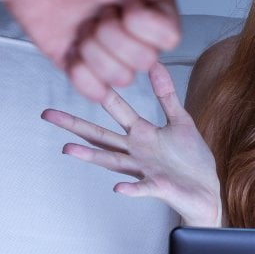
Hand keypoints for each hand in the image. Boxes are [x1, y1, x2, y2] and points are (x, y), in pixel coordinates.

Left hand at [0, 0, 220, 101]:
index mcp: (157, 6)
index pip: (169, 38)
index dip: (140, 23)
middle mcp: (139, 32)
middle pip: (144, 61)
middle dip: (111, 36)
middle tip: (96, 9)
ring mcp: (112, 53)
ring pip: (121, 79)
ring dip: (93, 51)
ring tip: (82, 24)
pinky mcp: (86, 70)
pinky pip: (95, 93)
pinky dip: (80, 73)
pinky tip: (71, 47)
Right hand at [42, 63, 221, 223]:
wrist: (206, 190)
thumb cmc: (190, 158)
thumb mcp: (180, 120)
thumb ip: (166, 95)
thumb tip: (156, 63)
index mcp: (142, 134)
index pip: (116, 111)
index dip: (100, 95)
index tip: (79, 80)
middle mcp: (137, 152)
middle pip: (101, 136)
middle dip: (75, 125)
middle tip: (48, 114)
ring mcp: (145, 170)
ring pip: (113, 162)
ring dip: (90, 156)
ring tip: (67, 149)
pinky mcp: (159, 187)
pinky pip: (143, 187)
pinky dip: (131, 188)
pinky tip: (119, 186)